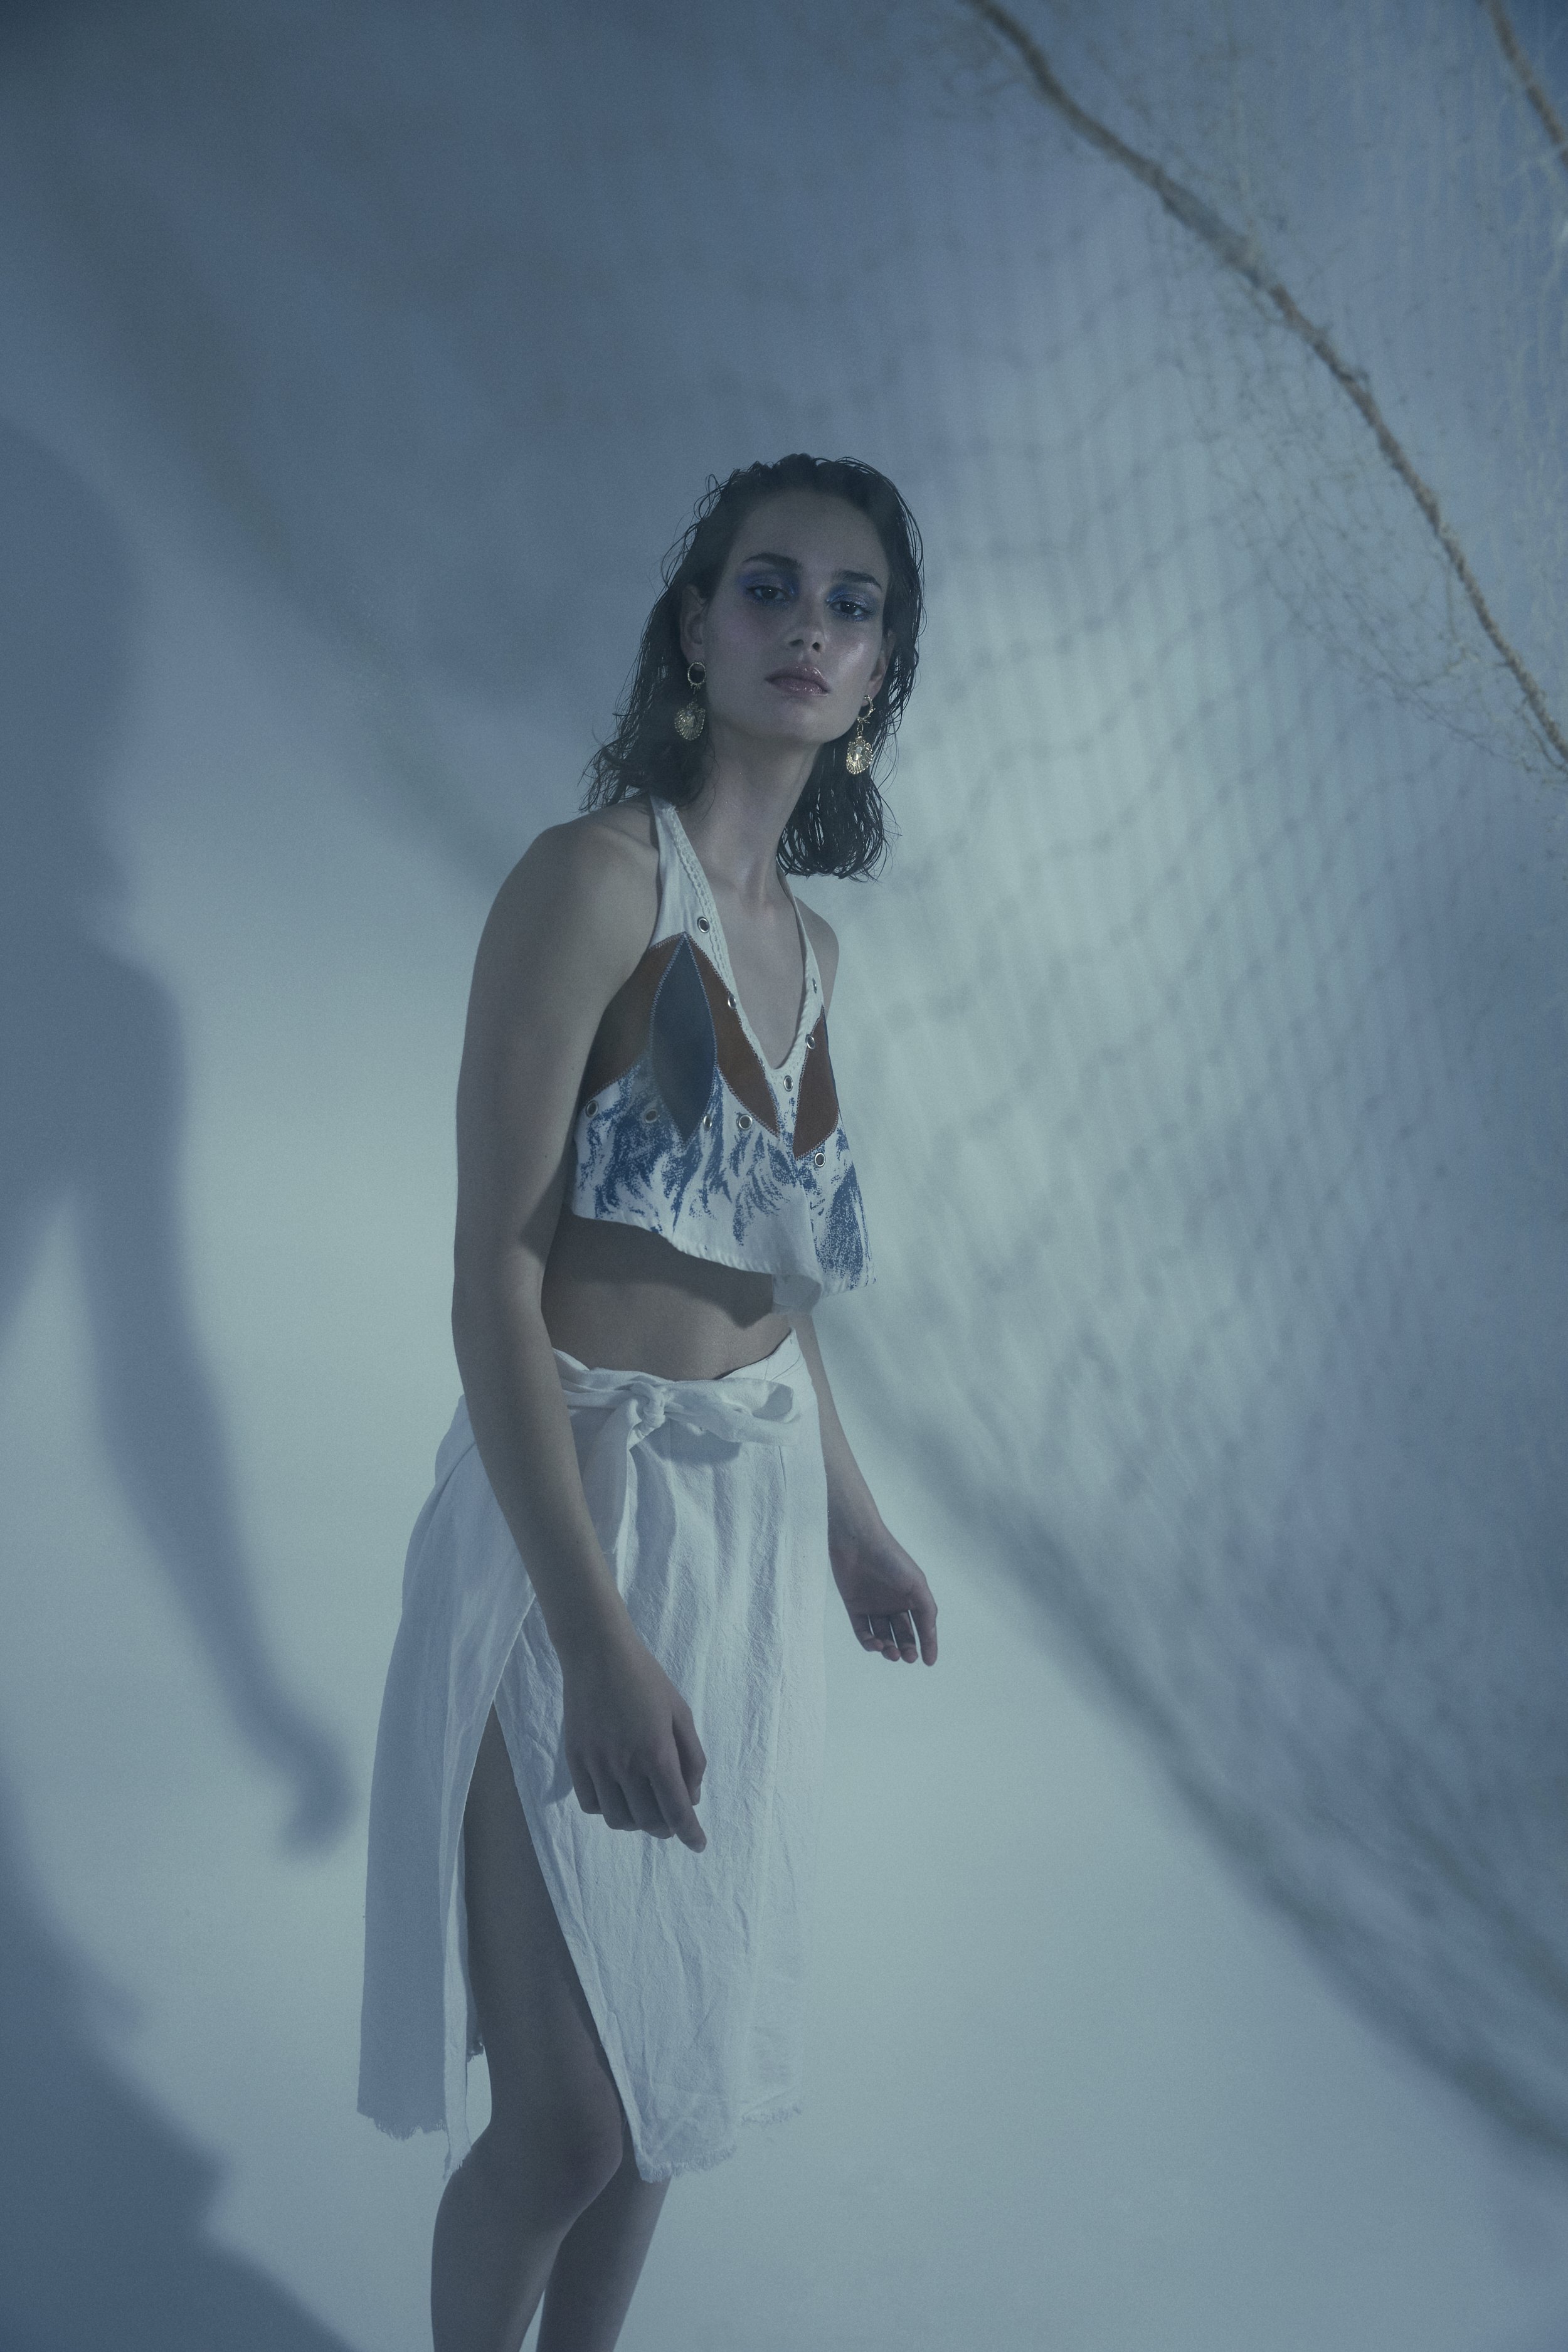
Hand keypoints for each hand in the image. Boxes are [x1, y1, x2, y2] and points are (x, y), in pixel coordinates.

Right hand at [560, 1626, 708, 1850]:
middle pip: (648, 1820)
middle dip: (666, 1827)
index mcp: (657, 1752)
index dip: (690, 1833)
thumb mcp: (681, 1713)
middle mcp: (625, 1765)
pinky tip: (618, 1796)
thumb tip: (691, 1796)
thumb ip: (691, 1757)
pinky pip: (591, 1804)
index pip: (676, 1810)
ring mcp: (596, 1764)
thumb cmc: (646, 1679)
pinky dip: (608, 1810)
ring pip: (618, 1819)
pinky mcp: (575, 1760)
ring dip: (637, 1822)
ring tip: (645, 1808)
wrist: (597, 1654)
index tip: (698, 1844)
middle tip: (673, 1820)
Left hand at [831, 1524, 937, 1664]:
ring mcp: (873, 1606)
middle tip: (907, 1657)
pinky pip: (862, 1631)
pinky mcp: (854, 1607)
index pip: (921, 1626)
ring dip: (888, 1648)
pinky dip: (869, 1642)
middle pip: (902, 1635)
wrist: (858, 1541)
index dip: (927, 1644)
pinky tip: (876, 1645)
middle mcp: (893, 1603)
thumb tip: (930, 1638)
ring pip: (883, 1636)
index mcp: (911, 1597)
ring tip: (891, 1652)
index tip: (928, 1661)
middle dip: (906, 1648)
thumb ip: (926, 1611)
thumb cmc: (891, 1559)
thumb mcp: (917, 1585)